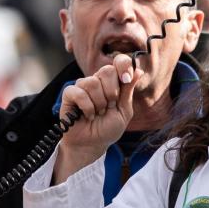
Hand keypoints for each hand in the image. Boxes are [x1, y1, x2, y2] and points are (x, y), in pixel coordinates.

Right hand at [52, 55, 135, 182]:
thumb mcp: (124, 112)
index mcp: (113, 82)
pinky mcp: (69, 94)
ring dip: (98, 103)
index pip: (119, 62)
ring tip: (97, 113)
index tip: (126, 79)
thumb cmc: (107, 129)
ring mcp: (82, 86)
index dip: (124, 66)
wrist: (92, 145)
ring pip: (92, 82)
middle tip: (109, 107)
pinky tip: (87, 115)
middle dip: (111, 93)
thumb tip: (139, 71)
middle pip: (107, 71)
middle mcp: (97, 81)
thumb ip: (128, 91)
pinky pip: (79, 92)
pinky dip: (86, 106)